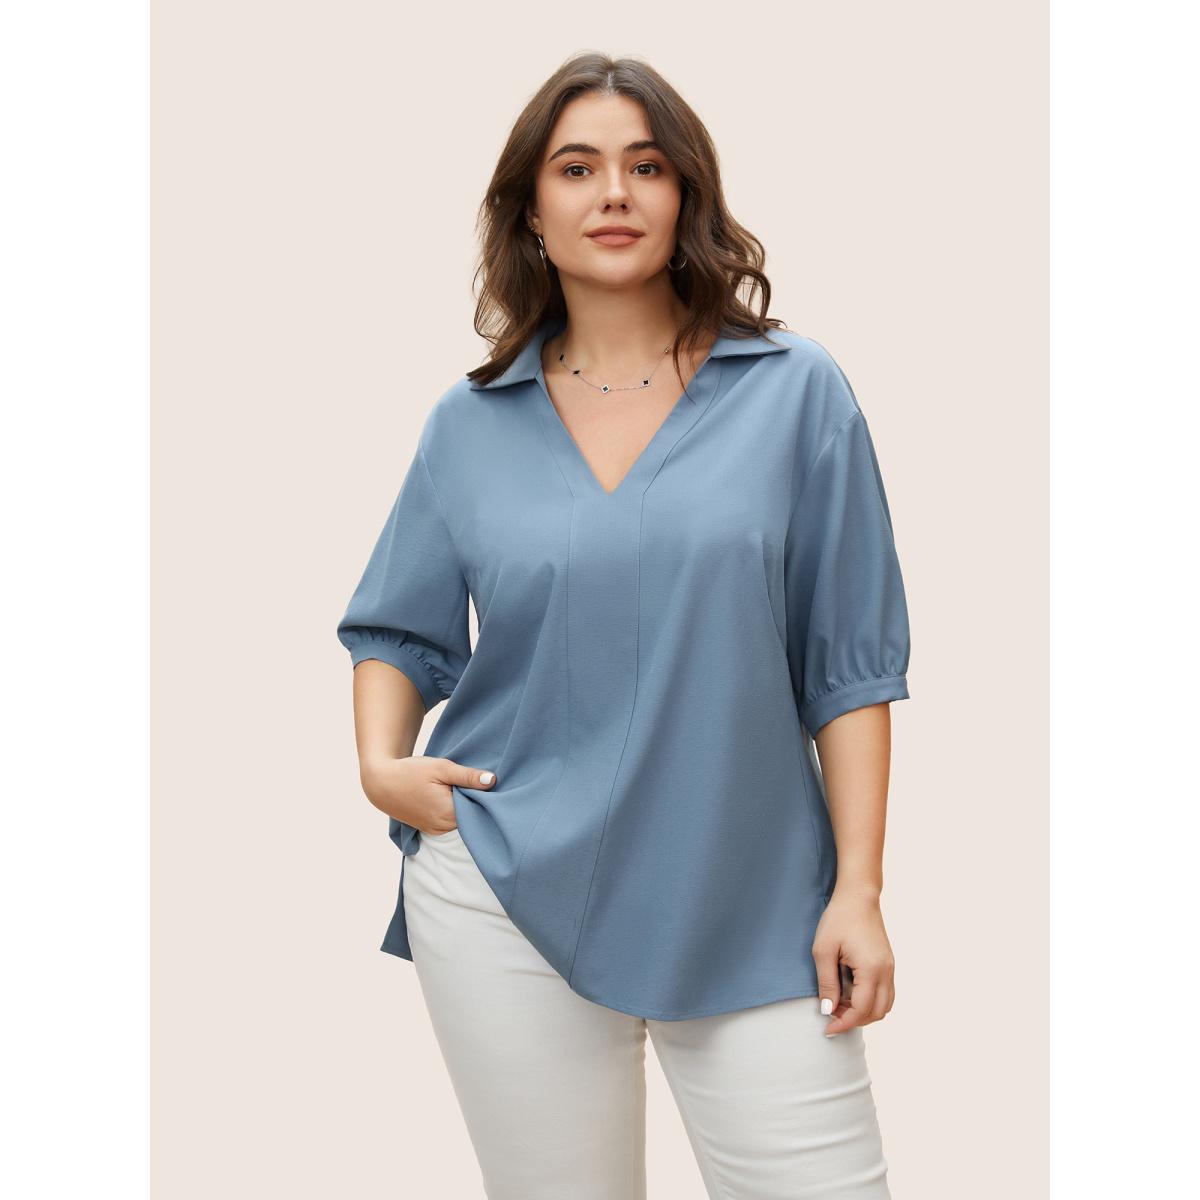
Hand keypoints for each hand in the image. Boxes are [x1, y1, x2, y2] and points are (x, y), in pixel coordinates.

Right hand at [359, 755, 496, 835]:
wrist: (381, 783)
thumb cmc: (411, 772)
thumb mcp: (441, 768)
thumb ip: (468, 776)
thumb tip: (493, 781)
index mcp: (450, 813)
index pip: (480, 808)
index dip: (484, 795)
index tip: (483, 782)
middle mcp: (444, 827)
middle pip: (471, 816)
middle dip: (474, 801)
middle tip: (470, 782)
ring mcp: (436, 830)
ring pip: (460, 820)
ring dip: (463, 807)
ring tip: (457, 788)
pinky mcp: (429, 829)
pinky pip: (449, 823)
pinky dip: (453, 812)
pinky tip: (449, 797)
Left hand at [811, 889, 895, 1035]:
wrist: (858, 896)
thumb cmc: (839, 919)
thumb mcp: (824, 950)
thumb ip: (826, 982)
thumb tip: (828, 1010)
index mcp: (872, 969)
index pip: (862, 1010)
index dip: (844, 1023)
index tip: (827, 1029)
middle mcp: (887, 972)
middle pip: (877, 1013)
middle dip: (854, 1020)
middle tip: (831, 1016)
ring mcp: (891, 968)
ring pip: (885, 1006)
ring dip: (864, 1013)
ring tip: (840, 1005)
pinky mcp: (889, 964)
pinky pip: (886, 993)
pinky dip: (871, 1001)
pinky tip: (851, 994)